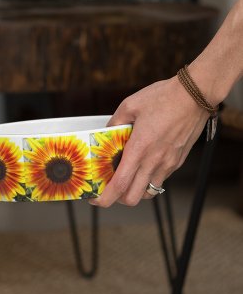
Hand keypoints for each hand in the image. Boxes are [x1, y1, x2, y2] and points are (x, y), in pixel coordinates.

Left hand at [90, 76, 208, 206]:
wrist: (197, 93)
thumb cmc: (164, 97)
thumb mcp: (130, 105)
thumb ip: (114, 123)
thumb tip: (106, 133)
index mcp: (139, 150)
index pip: (120, 185)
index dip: (105, 198)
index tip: (95, 199)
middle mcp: (154, 162)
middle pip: (133, 198)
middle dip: (118, 199)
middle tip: (110, 188)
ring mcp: (167, 164)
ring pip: (148, 192)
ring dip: (135, 191)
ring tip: (127, 179)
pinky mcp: (177, 162)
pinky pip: (160, 180)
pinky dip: (148, 180)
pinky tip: (143, 166)